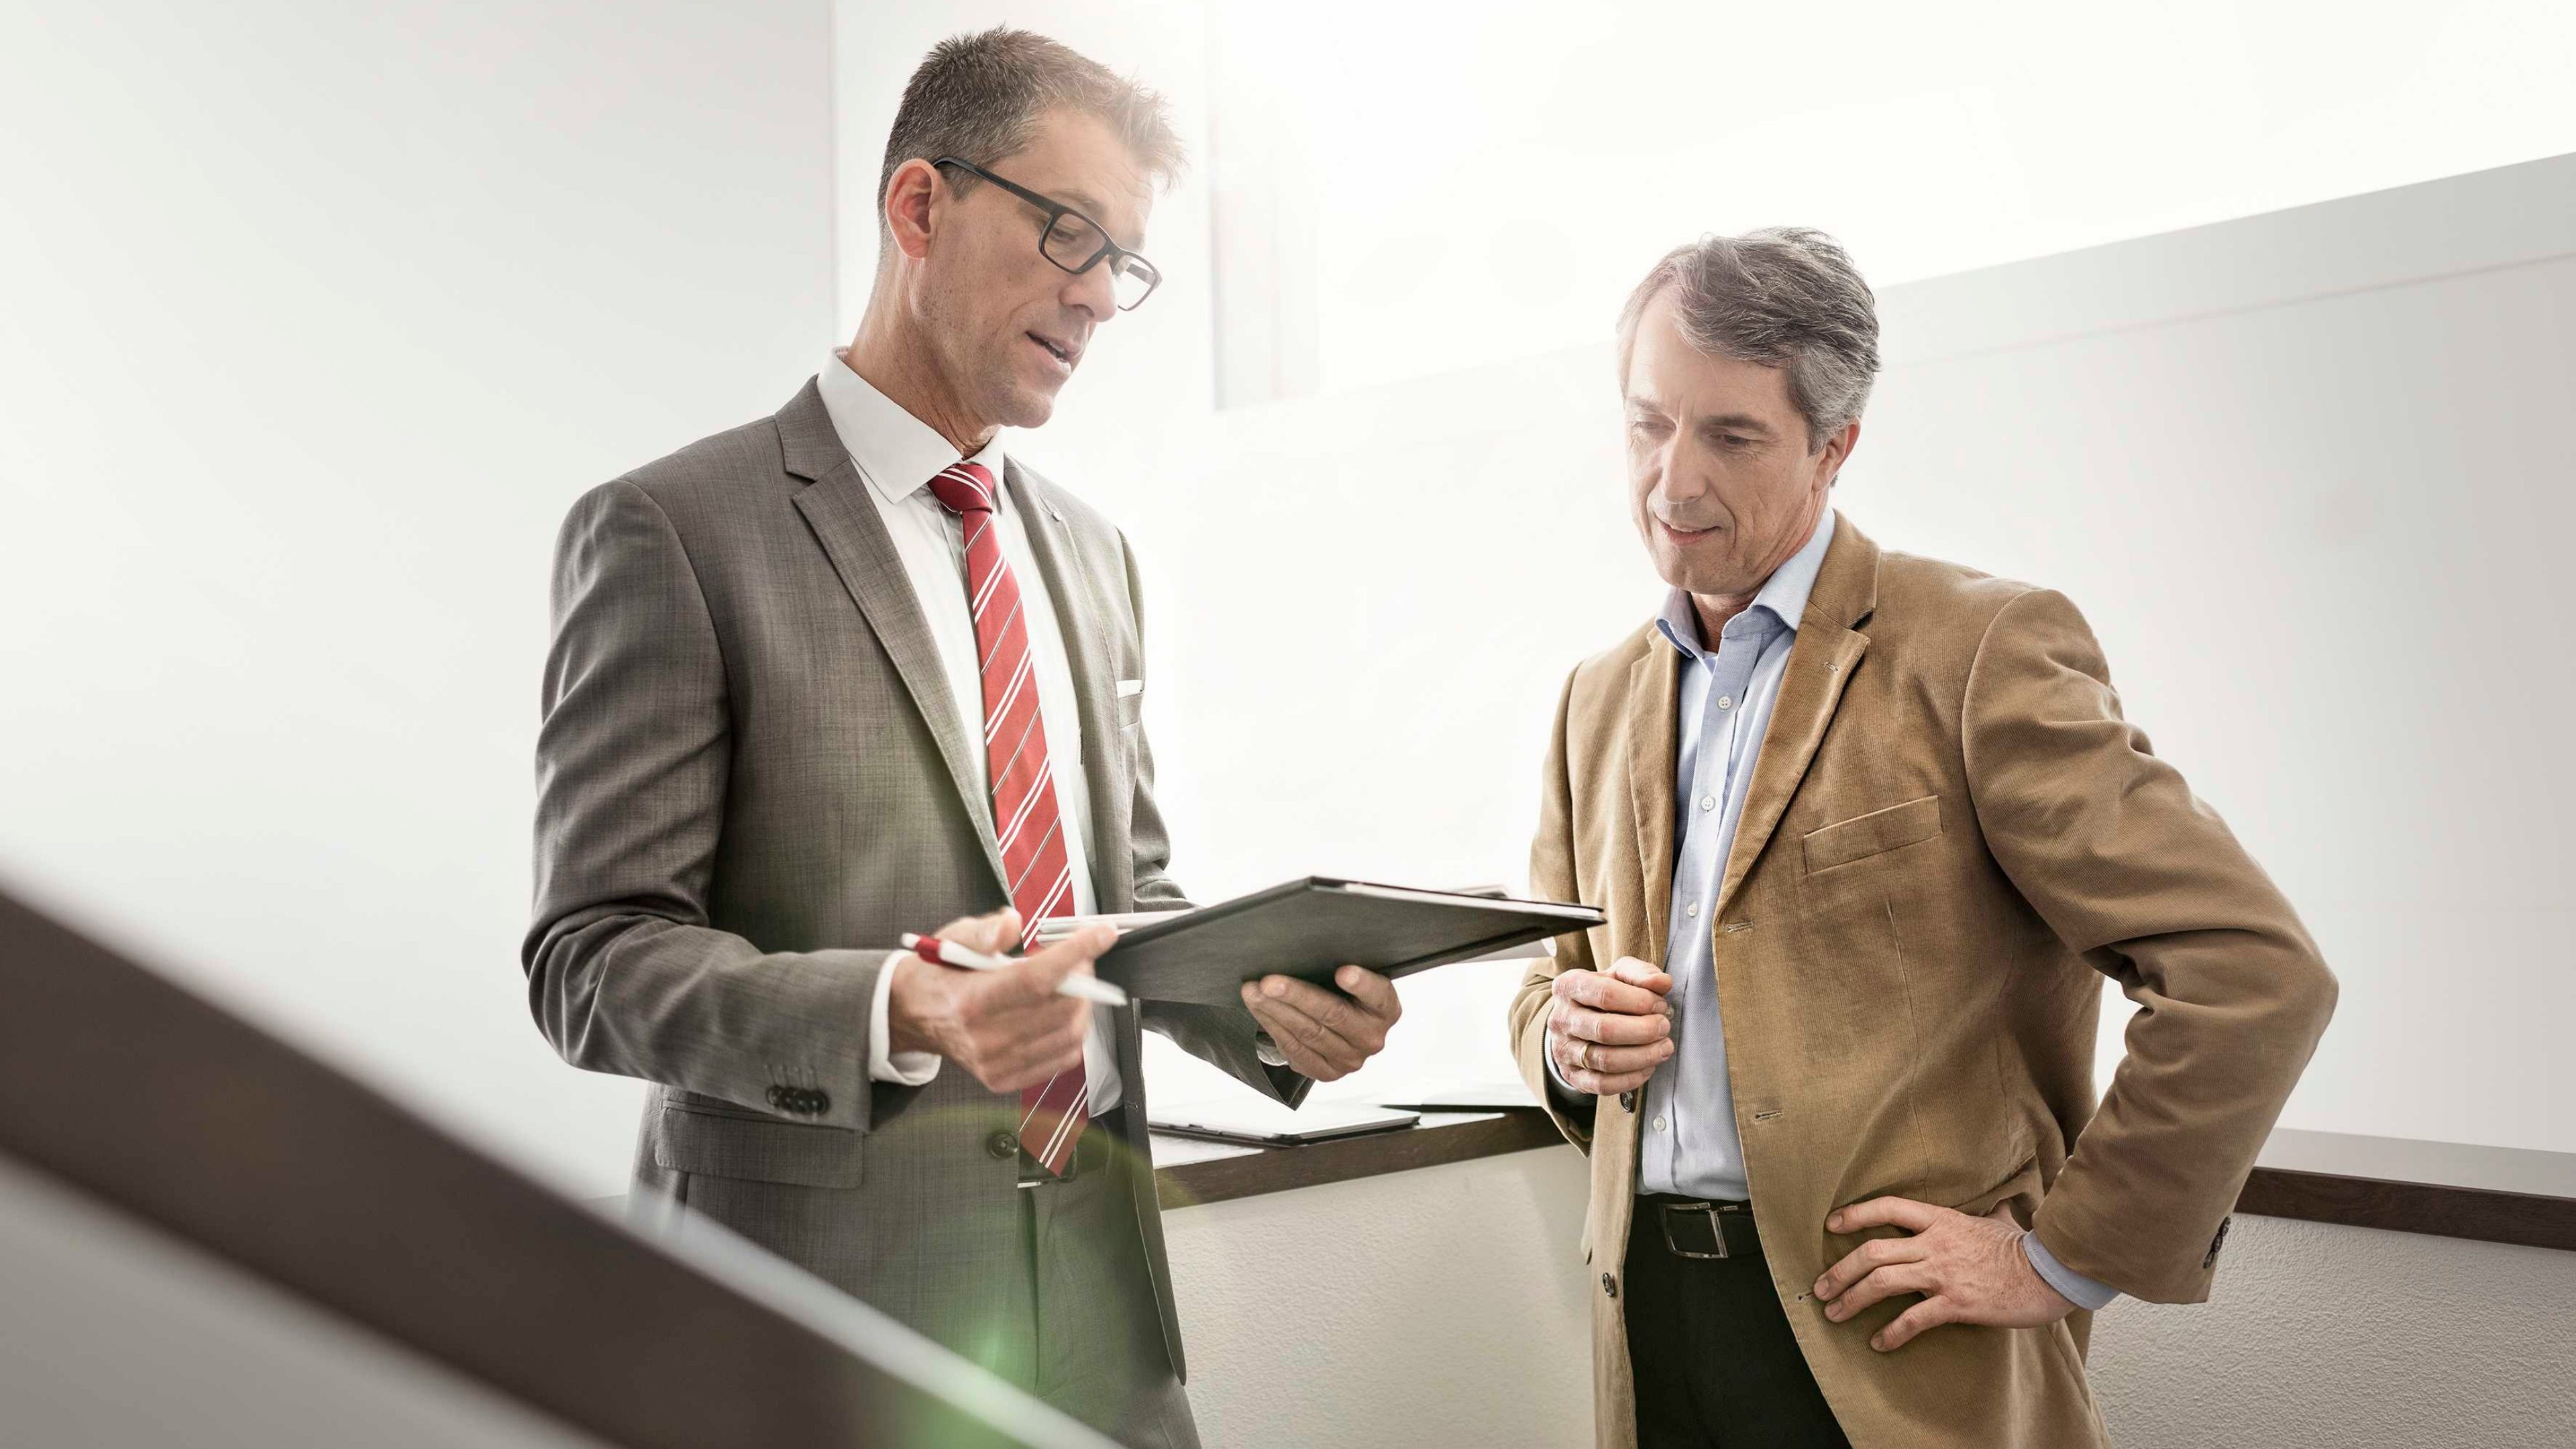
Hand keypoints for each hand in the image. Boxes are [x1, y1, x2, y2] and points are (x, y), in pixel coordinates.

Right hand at [885, 909, 1114, 1093]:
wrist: (913, 1015)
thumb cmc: (939, 973)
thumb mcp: (953, 939)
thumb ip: (985, 930)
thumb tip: (1013, 923)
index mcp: (969, 1000)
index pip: (1035, 980)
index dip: (1075, 954)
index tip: (1102, 934)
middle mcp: (983, 1038)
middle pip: (1059, 1008)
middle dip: (1082, 975)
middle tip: (1078, 957)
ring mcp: (995, 1064)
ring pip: (1068, 1034)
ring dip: (1082, 1002)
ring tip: (1069, 982)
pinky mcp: (1004, 1079)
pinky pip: (1062, 1058)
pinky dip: (1073, 1030)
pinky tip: (1062, 1010)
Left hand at [1238, 965, 1401, 1081]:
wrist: (1340, 1031)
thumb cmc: (1344, 995)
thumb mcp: (1352, 979)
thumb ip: (1342, 967)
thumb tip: (1304, 947)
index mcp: (1386, 1009)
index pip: (1377, 995)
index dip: (1361, 984)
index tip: (1343, 971)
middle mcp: (1371, 1037)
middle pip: (1333, 1014)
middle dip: (1297, 995)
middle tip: (1270, 982)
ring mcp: (1349, 1059)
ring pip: (1308, 1033)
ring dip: (1275, 1010)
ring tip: (1253, 991)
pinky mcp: (1327, 1072)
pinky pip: (1295, 1049)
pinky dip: (1273, 1027)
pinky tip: (1259, 1010)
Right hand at [1546, 956, 1674, 1094]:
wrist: (1577, 1021)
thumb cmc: (1603, 996)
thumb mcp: (1619, 975)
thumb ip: (1641, 973)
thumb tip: (1662, 982)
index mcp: (1569, 986)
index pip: (1605, 994)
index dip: (1640, 1001)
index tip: (1660, 1005)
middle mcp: (1561, 1018)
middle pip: (1605, 1030)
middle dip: (1644, 1031)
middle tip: (1664, 1027)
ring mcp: (1563, 1049)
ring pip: (1606, 1060)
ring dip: (1643, 1056)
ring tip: (1663, 1048)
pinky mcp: (1572, 1075)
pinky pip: (1602, 1084)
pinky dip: (1631, 1079)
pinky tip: (1647, 1067)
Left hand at [1813, 1197, 2075, 1350]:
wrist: (2051, 1273)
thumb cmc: (2024, 1248)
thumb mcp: (1998, 1221)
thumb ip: (1987, 1212)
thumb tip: (1998, 1204)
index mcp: (1941, 1220)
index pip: (1888, 1208)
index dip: (1855, 1215)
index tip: (1831, 1225)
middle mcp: (1935, 1243)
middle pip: (1873, 1252)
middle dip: (1840, 1271)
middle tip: (1822, 1288)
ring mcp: (1943, 1273)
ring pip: (1882, 1282)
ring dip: (1852, 1299)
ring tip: (1835, 1314)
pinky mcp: (1955, 1303)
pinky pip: (1912, 1319)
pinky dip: (1891, 1332)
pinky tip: (1878, 1342)